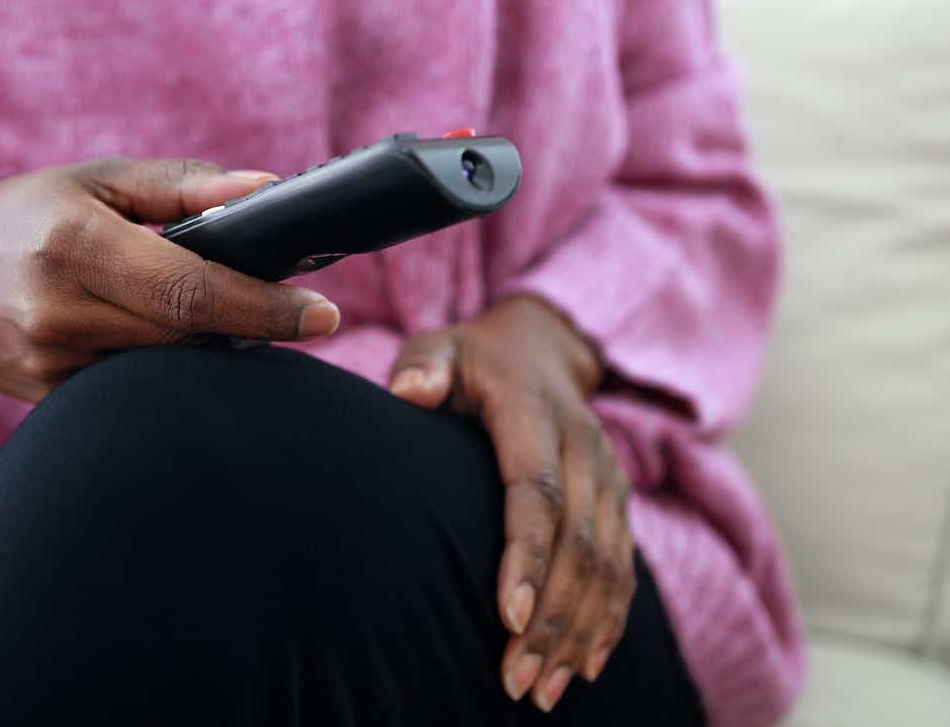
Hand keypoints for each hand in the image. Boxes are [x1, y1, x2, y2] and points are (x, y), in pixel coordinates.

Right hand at [0, 158, 340, 401]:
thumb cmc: (21, 216)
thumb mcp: (96, 181)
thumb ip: (183, 186)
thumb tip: (266, 191)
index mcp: (76, 247)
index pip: (191, 290)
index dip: (264, 306)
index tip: (326, 314)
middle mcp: (60, 314)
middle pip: (190, 337)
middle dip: (254, 328)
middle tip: (302, 312)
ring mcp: (52, 367)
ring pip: (168, 368)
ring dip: (215, 350)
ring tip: (240, 321)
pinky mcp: (49, 401)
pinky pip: (135, 388)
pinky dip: (171, 368)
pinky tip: (182, 345)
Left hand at [388, 295, 632, 712]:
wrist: (543, 346)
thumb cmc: (473, 357)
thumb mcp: (440, 345)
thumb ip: (423, 365)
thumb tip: (411, 392)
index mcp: (536, 414)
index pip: (538, 491)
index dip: (527, 554)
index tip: (510, 614)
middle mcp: (585, 448)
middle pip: (578, 544)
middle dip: (552, 618)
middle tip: (517, 680)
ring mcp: (610, 478)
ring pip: (608, 566)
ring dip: (580, 633)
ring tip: (544, 691)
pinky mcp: (619, 503)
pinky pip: (625, 570)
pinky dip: (609, 621)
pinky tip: (584, 667)